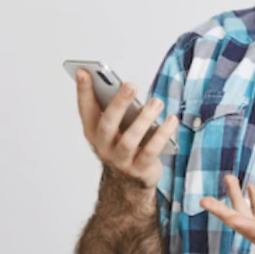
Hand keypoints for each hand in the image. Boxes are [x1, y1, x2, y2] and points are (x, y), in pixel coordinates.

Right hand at [75, 68, 178, 189]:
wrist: (129, 182)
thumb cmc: (123, 144)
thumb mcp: (116, 127)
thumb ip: (117, 108)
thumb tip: (125, 86)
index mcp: (94, 132)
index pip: (85, 109)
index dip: (83, 91)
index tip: (83, 71)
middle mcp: (103, 146)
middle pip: (107, 124)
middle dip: (118, 104)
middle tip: (130, 85)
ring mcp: (121, 159)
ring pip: (129, 139)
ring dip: (144, 119)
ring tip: (157, 102)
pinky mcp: (139, 168)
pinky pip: (151, 151)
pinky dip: (162, 134)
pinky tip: (172, 120)